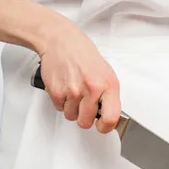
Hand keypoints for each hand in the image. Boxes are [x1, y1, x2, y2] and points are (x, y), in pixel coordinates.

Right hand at [38, 19, 120, 133]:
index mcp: (108, 85)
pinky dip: (61, 101)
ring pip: (71, 116)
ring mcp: (73, 91)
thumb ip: (109, 96)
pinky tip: (65, 87)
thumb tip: (109, 117)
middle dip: (84, 117)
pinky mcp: (57, 91)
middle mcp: (92, 88)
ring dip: (71, 108)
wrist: (62, 41)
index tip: (102, 126)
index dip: (105, 127)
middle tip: (84, 104)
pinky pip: (59, 108)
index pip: (111, 118)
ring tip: (74, 91)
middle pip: (86, 122)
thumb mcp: (106, 73)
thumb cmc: (84, 56)